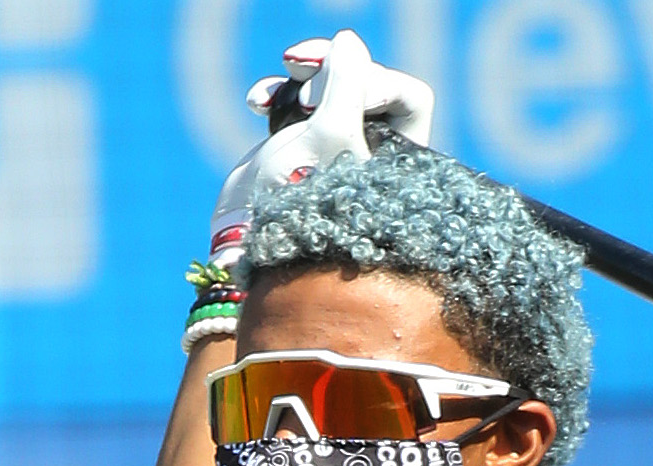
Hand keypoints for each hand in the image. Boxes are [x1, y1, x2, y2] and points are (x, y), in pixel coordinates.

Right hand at [207, 28, 435, 267]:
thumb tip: (350, 42)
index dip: (379, 83)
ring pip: (335, 83)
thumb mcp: (328, 133)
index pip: (409, 96)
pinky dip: (280, 93)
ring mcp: (338, 145)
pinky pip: (301, 98)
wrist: (243, 237)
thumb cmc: (295, 196)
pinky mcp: (305, 143)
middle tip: (305, 93)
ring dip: (306, 72)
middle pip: (369, 81)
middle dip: (336, 71)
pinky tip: (256, 104)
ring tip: (284, 75)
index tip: (346, 96)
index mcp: (398, 158)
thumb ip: (348, 82)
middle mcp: (375, 151)